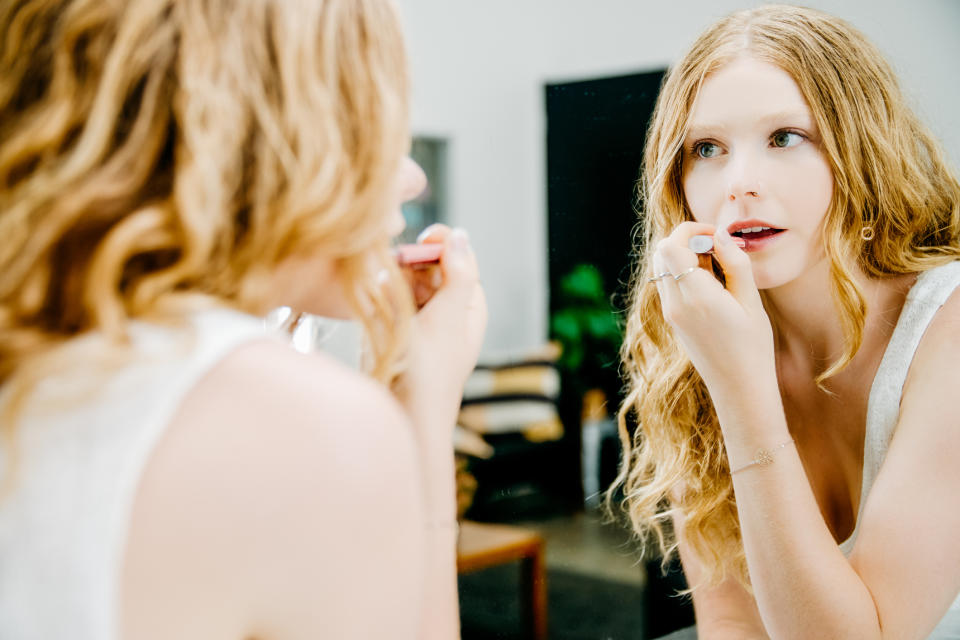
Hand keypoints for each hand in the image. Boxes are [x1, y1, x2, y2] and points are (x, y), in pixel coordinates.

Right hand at [395, 224, 487, 436]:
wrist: (403, 418)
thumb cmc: (429, 374)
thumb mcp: (446, 319)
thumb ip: (455, 275)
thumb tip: (461, 235)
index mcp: (468, 304)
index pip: (460, 257)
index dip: (442, 244)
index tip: (422, 238)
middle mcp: (445, 309)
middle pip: (427, 266)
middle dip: (410, 265)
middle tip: (394, 272)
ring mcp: (418, 320)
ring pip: (402, 281)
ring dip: (392, 284)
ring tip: (386, 303)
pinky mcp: (393, 330)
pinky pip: (385, 301)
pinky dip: (379, 301)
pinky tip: (375, 313)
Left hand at [652, 222, 775, 393]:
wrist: (738, 387)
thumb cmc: (752, 346)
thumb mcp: (751, 302)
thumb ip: (734, 264)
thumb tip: (719, 235)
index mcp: (696, 295)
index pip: (670, 245)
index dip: (692, 231)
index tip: (717, 237)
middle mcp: (675, 303)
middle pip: (661, 252)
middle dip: (686, 241)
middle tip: (717, 252)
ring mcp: (670, 313)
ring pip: (662, 267)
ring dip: (684, 257)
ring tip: (716, 270)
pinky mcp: (672, 320)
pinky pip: (668, 284)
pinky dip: (683, 274)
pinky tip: (710, 286)